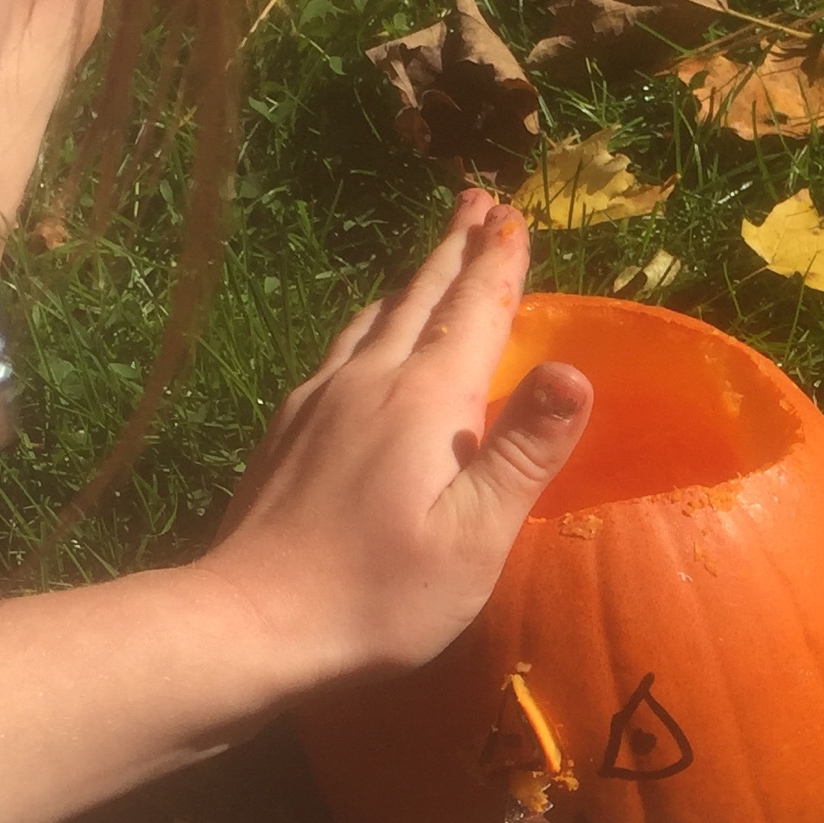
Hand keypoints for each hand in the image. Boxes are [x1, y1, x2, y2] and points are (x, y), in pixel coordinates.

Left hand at [198, 191, 590, 692]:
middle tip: (478, 200)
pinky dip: (372, 322)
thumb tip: (575, 369)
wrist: (249, 622)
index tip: (516, 215)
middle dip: (455, 247)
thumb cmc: (378, 594)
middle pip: (420, 297)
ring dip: (412, 280)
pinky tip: (366, 336)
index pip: (475, 311)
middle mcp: (368, 380)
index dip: (500, 263)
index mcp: (425, 400)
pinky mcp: (287, 429)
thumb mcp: (474, 536)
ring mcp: (318, 401)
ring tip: (433, 257)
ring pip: (374, 318)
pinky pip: (341, 350)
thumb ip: (524, 450)